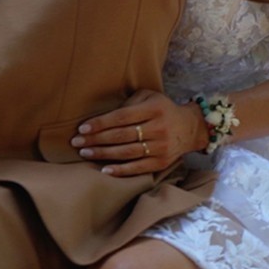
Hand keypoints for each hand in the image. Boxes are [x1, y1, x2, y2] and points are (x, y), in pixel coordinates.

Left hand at [70, 89, 204, 176]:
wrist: (191, 128)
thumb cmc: (162, 109)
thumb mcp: (149, 97)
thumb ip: (129, 103)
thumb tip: (103, 115)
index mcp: (153, 109)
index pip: (122, 117)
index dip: (101, 123)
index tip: (83, 128)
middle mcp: (158, 128)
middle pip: (121, 136)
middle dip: (96, 139)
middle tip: (77, 141)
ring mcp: (161, 147)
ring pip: (127, 152)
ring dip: (103, 154)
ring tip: (85, 152)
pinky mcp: (162, 162)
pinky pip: (138, 168)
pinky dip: (121, 170)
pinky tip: (105, 170)